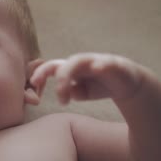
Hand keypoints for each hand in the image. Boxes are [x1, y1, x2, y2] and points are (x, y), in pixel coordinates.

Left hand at [30, 53, 144, 104]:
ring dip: (71, 72)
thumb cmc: (99, 87)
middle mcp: (83, 62)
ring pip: (82, 60)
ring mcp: (99, 61)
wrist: (128, 85)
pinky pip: (109, 62)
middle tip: (61, 100)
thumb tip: (66, 93)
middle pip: (66, 64)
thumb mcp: (82, 92)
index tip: (33, 83)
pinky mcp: (117, 64)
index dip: (42, 73)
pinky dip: (103, 64)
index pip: (53, 67)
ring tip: (67, 85)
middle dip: (59, 79)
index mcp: (72, 68)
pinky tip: (97, 68)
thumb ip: (70, 91)